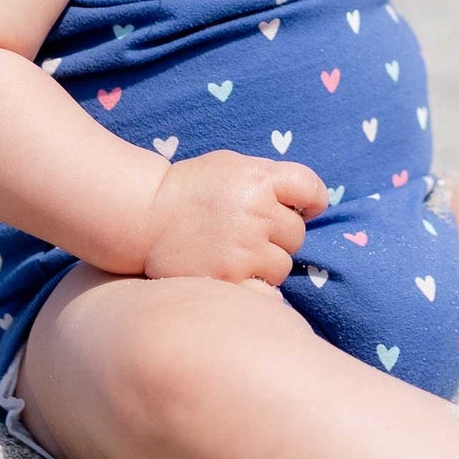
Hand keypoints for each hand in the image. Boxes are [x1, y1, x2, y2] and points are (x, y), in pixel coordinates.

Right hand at [141, 149, 329, 285]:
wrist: (146, 214)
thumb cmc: (192, 188)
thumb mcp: (231, 165)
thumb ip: (268, 178)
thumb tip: (307, 200)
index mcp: (259, 178)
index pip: (310, 188)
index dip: (313, 200)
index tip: (306, 208)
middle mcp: (256, 211)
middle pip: (297, 233)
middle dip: (279, 235)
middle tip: (252, 233)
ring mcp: (244, 248)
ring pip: (283, 266)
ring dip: (267, 264)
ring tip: (237, 254)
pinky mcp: (230, 279)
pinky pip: (268, 293)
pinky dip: (258, 289)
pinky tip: (239, 277)